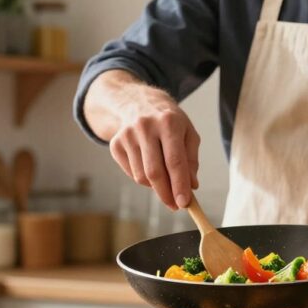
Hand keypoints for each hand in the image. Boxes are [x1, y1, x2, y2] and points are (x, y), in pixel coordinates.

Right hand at [109, 87, 199, 209]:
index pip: (174, 161)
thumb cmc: (169, 121)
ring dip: (155, 187)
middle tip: (175, 205)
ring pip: (141, 176)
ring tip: (165, 180)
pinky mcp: (115, 144)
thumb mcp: (188, 133)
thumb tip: (191, 186)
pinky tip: (149, 167)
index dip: (179, 185)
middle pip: (155, 172)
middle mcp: (145, 127)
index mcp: (168, 122)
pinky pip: (131, 173)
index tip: (184, 203)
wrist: (137, 102)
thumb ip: (191, 160)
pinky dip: (143, 179)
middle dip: (166, 193)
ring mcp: (127, 135)